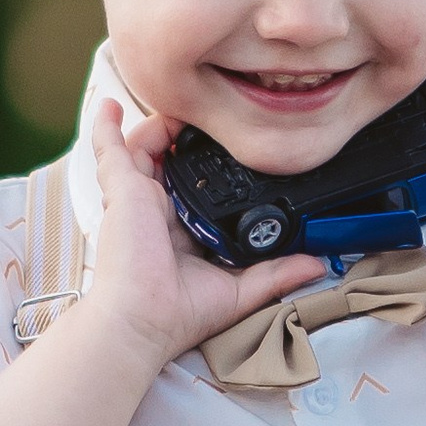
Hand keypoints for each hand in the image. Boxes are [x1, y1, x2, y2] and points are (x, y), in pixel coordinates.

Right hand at [85, 97, 324, 370]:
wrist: (142, 320)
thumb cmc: (178, 314)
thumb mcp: (241, 289)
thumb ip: (278, 273)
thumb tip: (319, 264)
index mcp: (181, 229)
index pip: (195, 188)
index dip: (210, 167)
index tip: (233, 149)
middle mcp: (158, 210)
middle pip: (172, 161)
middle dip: (189, 138)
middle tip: (212, 123)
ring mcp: (136, 198)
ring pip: (146, 147)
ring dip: (162, 125)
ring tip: (182, 108)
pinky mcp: (120, 189)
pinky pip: (108, 148)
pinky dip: (107, 125)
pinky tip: (111, 104)